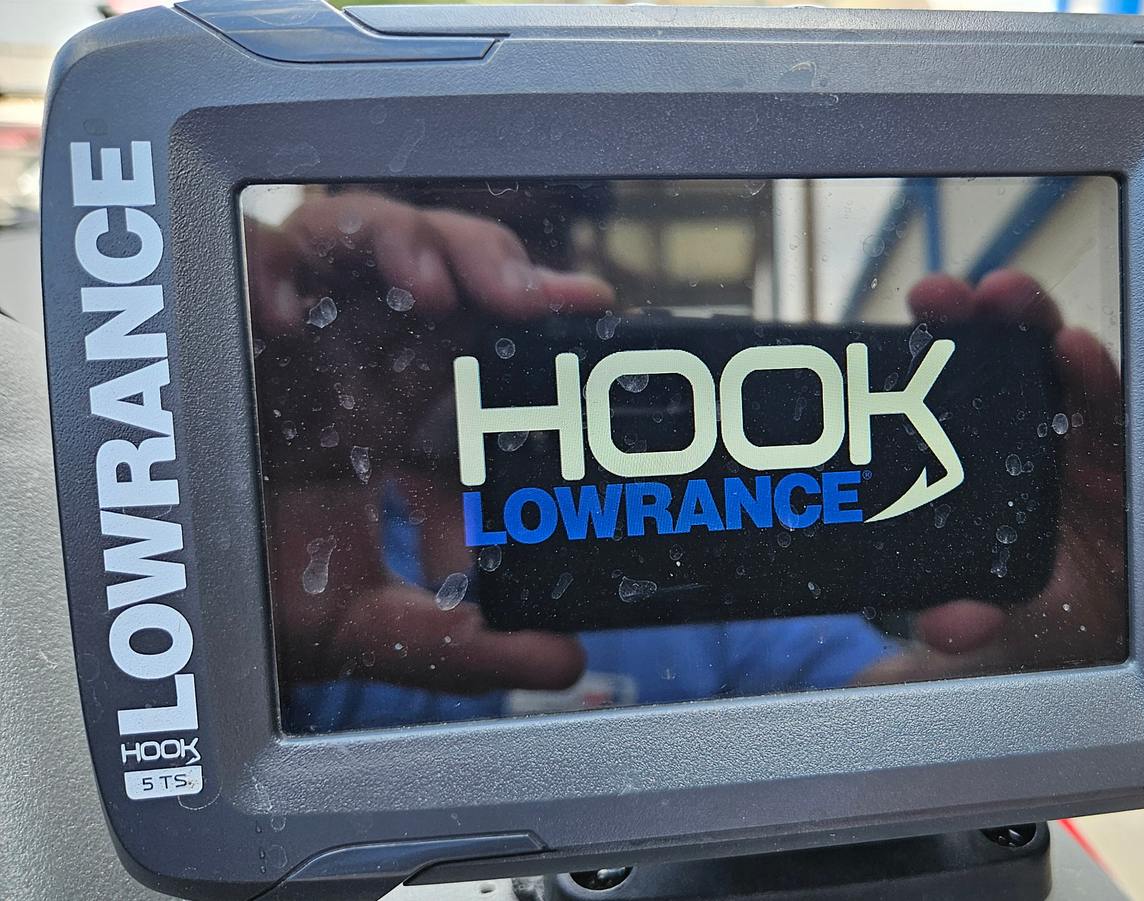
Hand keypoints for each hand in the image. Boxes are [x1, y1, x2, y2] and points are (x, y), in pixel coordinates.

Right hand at [247, 190, 611, 691]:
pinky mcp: (216, 330)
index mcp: (400, 420)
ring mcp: (291, 339)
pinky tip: (285, 306)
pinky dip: (268, 260)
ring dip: (405, 243)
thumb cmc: (253, 610)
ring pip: (361, 240)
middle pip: (437, 274)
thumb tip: (563, 663)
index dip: (542, 329)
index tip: (589, 312)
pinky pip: (242, 256)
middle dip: (490, 265)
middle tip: (537, 297)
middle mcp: (354, 366)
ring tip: (433, 287)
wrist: (161, 620)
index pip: (484, 352)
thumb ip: (463, 647)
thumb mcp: (367, 631)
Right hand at [858, 269, 1126, 682]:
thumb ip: (998, 623)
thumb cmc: (1052, 625)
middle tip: (996, 297)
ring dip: (971, 324)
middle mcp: (1069, 453)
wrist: (1012, 642)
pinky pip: (948, 392)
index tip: (1069, 349)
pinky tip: (904, 340)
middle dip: (1029, 323)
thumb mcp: (1033, 628)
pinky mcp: (969, 442)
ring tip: (939, 299)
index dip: (1093, 375)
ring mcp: (1018, 443)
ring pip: (1002, 366)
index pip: (1112, 414)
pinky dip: (925, 362)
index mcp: (1110, 487)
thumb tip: (955, 622)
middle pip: (1057, 367)